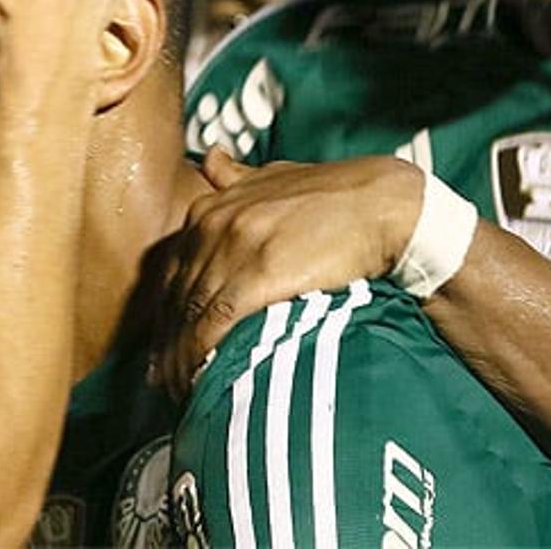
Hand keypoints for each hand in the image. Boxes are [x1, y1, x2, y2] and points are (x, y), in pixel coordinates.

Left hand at [149, 149, 423, 398]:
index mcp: (210, 208)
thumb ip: (238, 176)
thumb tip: (211, 159)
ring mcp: (235, 248)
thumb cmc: (336, 198)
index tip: (164, 348)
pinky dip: (203, 355)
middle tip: (167, 381)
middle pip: (177, 297)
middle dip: (168, 344)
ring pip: (192, 313)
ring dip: (181, 358)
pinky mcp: (260, 274)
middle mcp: (213, 225)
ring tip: (184, 391)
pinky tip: (204, 379)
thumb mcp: (277, 175)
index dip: (164, 315)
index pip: (171, 272)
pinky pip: (216, 322)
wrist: (386, 206)